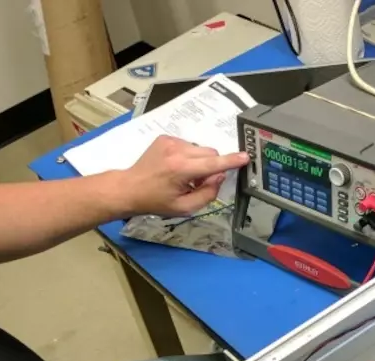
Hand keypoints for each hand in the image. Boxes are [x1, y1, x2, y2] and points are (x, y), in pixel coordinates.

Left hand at [116, 136, 248, 216]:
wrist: (129, 188)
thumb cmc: (155, 201)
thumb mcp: (183, 207)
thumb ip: (207, 194)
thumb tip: (219, 177)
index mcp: (181, 170)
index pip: (212, 164)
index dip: (231, 161)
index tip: (245, 157)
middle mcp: (176, 151)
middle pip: (210, 153)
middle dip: (211, 167)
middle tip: (198, 183)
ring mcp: (170, 141)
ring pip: (200, 149)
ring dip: (199, 162)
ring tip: (183, 176)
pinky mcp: (165, 138)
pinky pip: (188, 146)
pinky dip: (188, 156)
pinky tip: (175, 168)